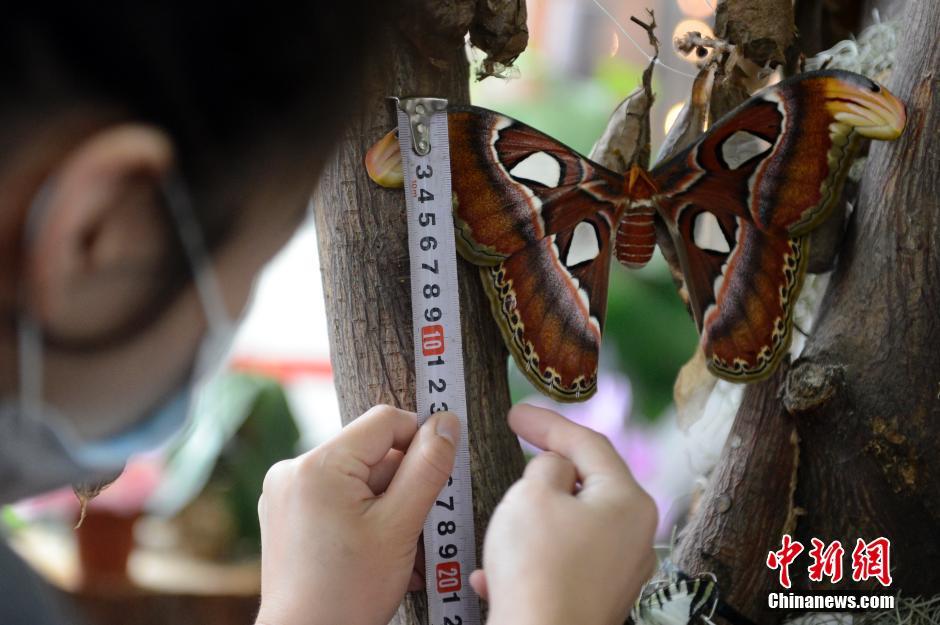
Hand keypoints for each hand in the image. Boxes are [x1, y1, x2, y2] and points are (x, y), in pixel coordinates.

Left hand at [255, 405, 459, 624]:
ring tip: (399, 551)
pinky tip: (377, 552)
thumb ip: (427, 468)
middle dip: (403, 486)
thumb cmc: (349, 593)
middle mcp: (294, 470)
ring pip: (359, 478)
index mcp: (318, 464)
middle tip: (416, 530)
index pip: (386, 421)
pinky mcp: (287, 514)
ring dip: (388, 506)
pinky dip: (364, 516)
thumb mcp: (401, 526)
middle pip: (372, 453)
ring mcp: (286, 493)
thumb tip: (447, 422)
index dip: (420, 441)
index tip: (438, 474)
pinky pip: (338, 497)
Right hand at [472, 404, 657, 624]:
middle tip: (518, 451)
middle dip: (546, 472)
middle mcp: (634, 535)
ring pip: (572, 524)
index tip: (516, 413)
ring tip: (504, 521)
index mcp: (628, 500)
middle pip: (588, 483)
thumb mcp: (532, 493)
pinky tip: (496, 573)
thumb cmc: (538, 568)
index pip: (589, 442)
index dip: (548, 422)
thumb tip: (554, 470)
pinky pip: (562, 562)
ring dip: (534, 518)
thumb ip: (546, 466)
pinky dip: (532, 557)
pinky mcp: (598, 597)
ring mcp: (619, 570)